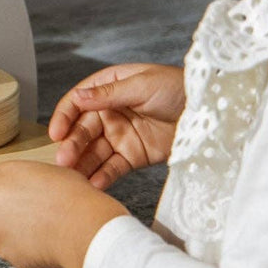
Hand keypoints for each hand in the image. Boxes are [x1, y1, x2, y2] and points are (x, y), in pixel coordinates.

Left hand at [0, 160, 127, 267]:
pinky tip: (47, 243)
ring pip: (1, 238)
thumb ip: (25, 183)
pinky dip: (28, 253)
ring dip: (16, 237)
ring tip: (44, 229)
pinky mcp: (7, 254)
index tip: (4, 209)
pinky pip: (16, 254)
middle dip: (4, 220)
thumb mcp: (46, 173)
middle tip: (29, 220)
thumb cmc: (72, 197)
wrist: (82, 224)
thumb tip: (27, 190)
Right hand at [48, 63, 184, 188]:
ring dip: (82, 164)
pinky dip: (103, 176)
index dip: (64, 117)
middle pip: (83, 130)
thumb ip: (109, 93)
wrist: (211, 112)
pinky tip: (95, 184)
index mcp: (109, 88)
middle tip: (63, 160)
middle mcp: (110, 112)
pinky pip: (113, 167)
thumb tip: (78, 97)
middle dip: (72, 145)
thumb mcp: (142, 84)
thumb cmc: (178, 88)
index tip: (56, 133)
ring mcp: (120, 135)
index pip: (78, 103)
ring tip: (74, 177)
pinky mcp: (133, 156)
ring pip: (94, 152)